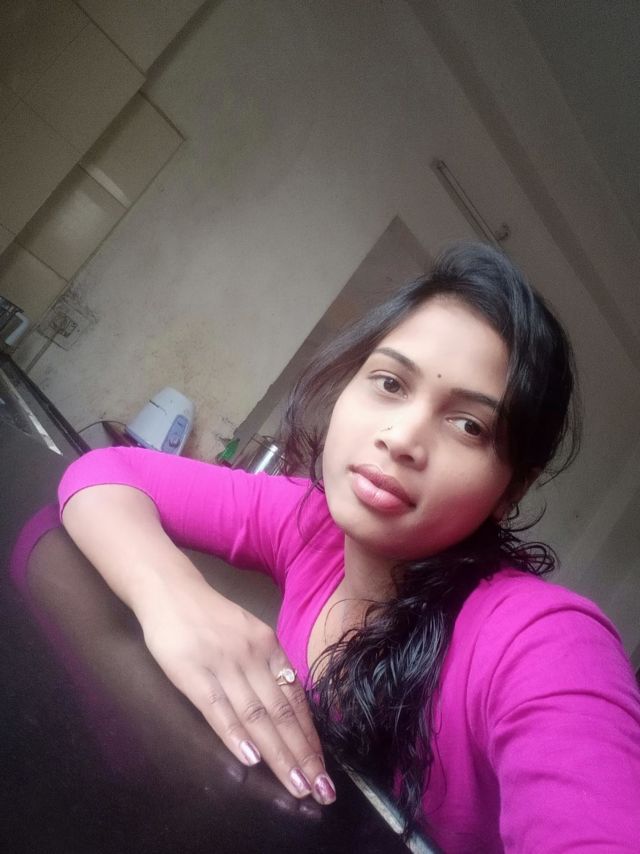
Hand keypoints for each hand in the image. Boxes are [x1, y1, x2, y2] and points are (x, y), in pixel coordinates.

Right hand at [136, 575, 335, 805]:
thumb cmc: (209, 617)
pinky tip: (251, 760)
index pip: (296, 700)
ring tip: (296, 785)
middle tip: (322, 791)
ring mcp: (224, 664)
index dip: (310, 737)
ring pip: (258, 716)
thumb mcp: (248, 635)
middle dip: (304, 755)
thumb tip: (288, 706)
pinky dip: (236, 735)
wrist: (170, 589)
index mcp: (269, 648)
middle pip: (283, 713)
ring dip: (279, 754)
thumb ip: (266, 667)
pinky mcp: (193, 673)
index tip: (324, 769)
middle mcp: (253, 657)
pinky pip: (218, 709)